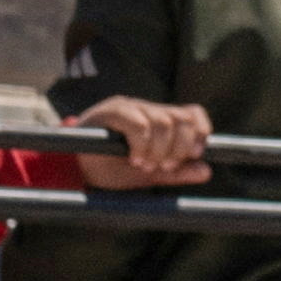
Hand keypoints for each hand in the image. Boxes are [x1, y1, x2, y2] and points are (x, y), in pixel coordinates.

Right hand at [74, 98, 212, 189]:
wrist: (74, 167)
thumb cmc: (110, 168)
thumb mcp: (148, 174)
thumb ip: (176, 172)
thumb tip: (206, 171)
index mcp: (160, 119)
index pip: (192, 113)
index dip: (200, 132)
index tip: (194, 155)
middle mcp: (147, 108)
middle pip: (182, 118)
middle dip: (180, 147)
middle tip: (164, 166)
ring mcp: (130, 106)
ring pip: (163, 121)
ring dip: (159, 150)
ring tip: (144, 165)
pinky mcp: (111, 110)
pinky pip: (139, 123)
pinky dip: (142, 144)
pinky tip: (134, 158)